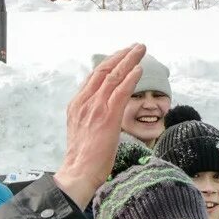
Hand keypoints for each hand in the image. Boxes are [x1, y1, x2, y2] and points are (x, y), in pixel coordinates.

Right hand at [54, 45, 146, 207]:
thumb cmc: (83, 157)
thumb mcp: (81, 129)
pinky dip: (130, 78)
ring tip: (141, 50)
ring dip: (130, 61)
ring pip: (114, 76)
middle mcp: (85, 101)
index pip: (94, 76)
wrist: (79, 171)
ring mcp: (96, 108)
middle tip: (136, 47)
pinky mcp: (108, 117)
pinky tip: (139, 70)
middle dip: (121, 55)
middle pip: (104, 70)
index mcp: (77, 104)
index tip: (121, 55)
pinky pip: (121, 91)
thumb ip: (90, 116)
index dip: (110, 63)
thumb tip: (102, 112)